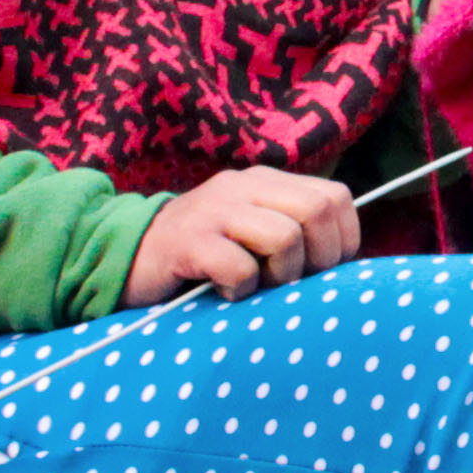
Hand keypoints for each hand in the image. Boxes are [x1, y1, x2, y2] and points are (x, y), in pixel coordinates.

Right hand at [125, 168, 360, 304]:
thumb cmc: (203, 258)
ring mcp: (214, 210)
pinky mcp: (187, 242)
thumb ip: (294, 234)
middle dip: (319, 258)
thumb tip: (346, 264)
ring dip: (280, 276)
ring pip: (285, 237)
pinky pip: (239, 266)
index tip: (321, 269)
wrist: (125, 257)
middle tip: (291, 281)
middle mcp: (242, 186)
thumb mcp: (251, 233)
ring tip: (255, 286)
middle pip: (317, 211)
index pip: (336, 197)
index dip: (342, 240)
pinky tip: (224, 291)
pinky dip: (240, 288)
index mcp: (264, 181)